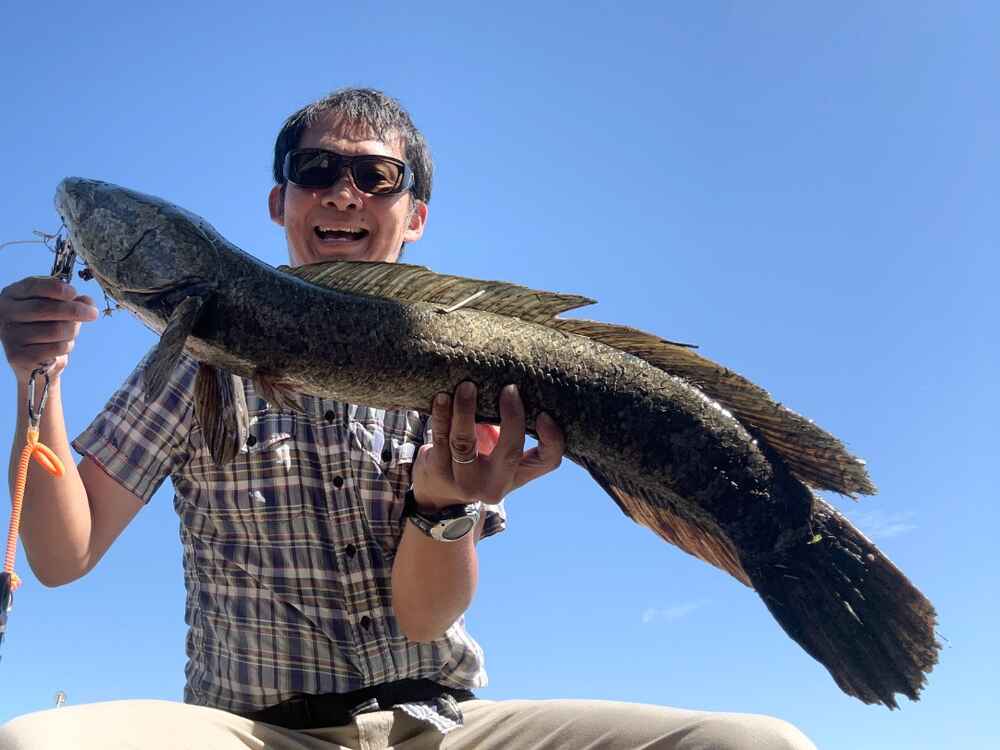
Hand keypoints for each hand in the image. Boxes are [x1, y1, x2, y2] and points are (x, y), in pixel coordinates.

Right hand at [0, 276, 98, 382]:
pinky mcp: (18, 356)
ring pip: (55, 329)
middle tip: (93, 314)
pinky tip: (63, 345)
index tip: (74, 292)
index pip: (34, 286)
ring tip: (71, 332)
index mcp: (13, 295)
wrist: (34, 360)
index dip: (56, 288)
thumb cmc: (46, 327)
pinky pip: (56, 347)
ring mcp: (9, 335)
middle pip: (45, 308)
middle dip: (75, 310)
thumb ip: (71, 301)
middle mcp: (6, 313)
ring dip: (72, 331)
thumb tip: (87, 301)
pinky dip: (67, 345)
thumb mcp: (57, 308)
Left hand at [411, 381, 564, 509]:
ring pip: (465, 444)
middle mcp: (495, 483)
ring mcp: (465, 481)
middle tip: (509, 389)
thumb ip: (514, 428)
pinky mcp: (439, 472)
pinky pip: (440, 439)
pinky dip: (441, 416)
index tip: (545, 414)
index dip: (552, 440)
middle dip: (512, 418)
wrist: (440, 491)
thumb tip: (522, 380)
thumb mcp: (502, 452)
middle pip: (510, 453)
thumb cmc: (480, 458)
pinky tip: (442, 398)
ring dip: (465, 411)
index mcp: (518, 474)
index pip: (547, 461)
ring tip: (466, 386)